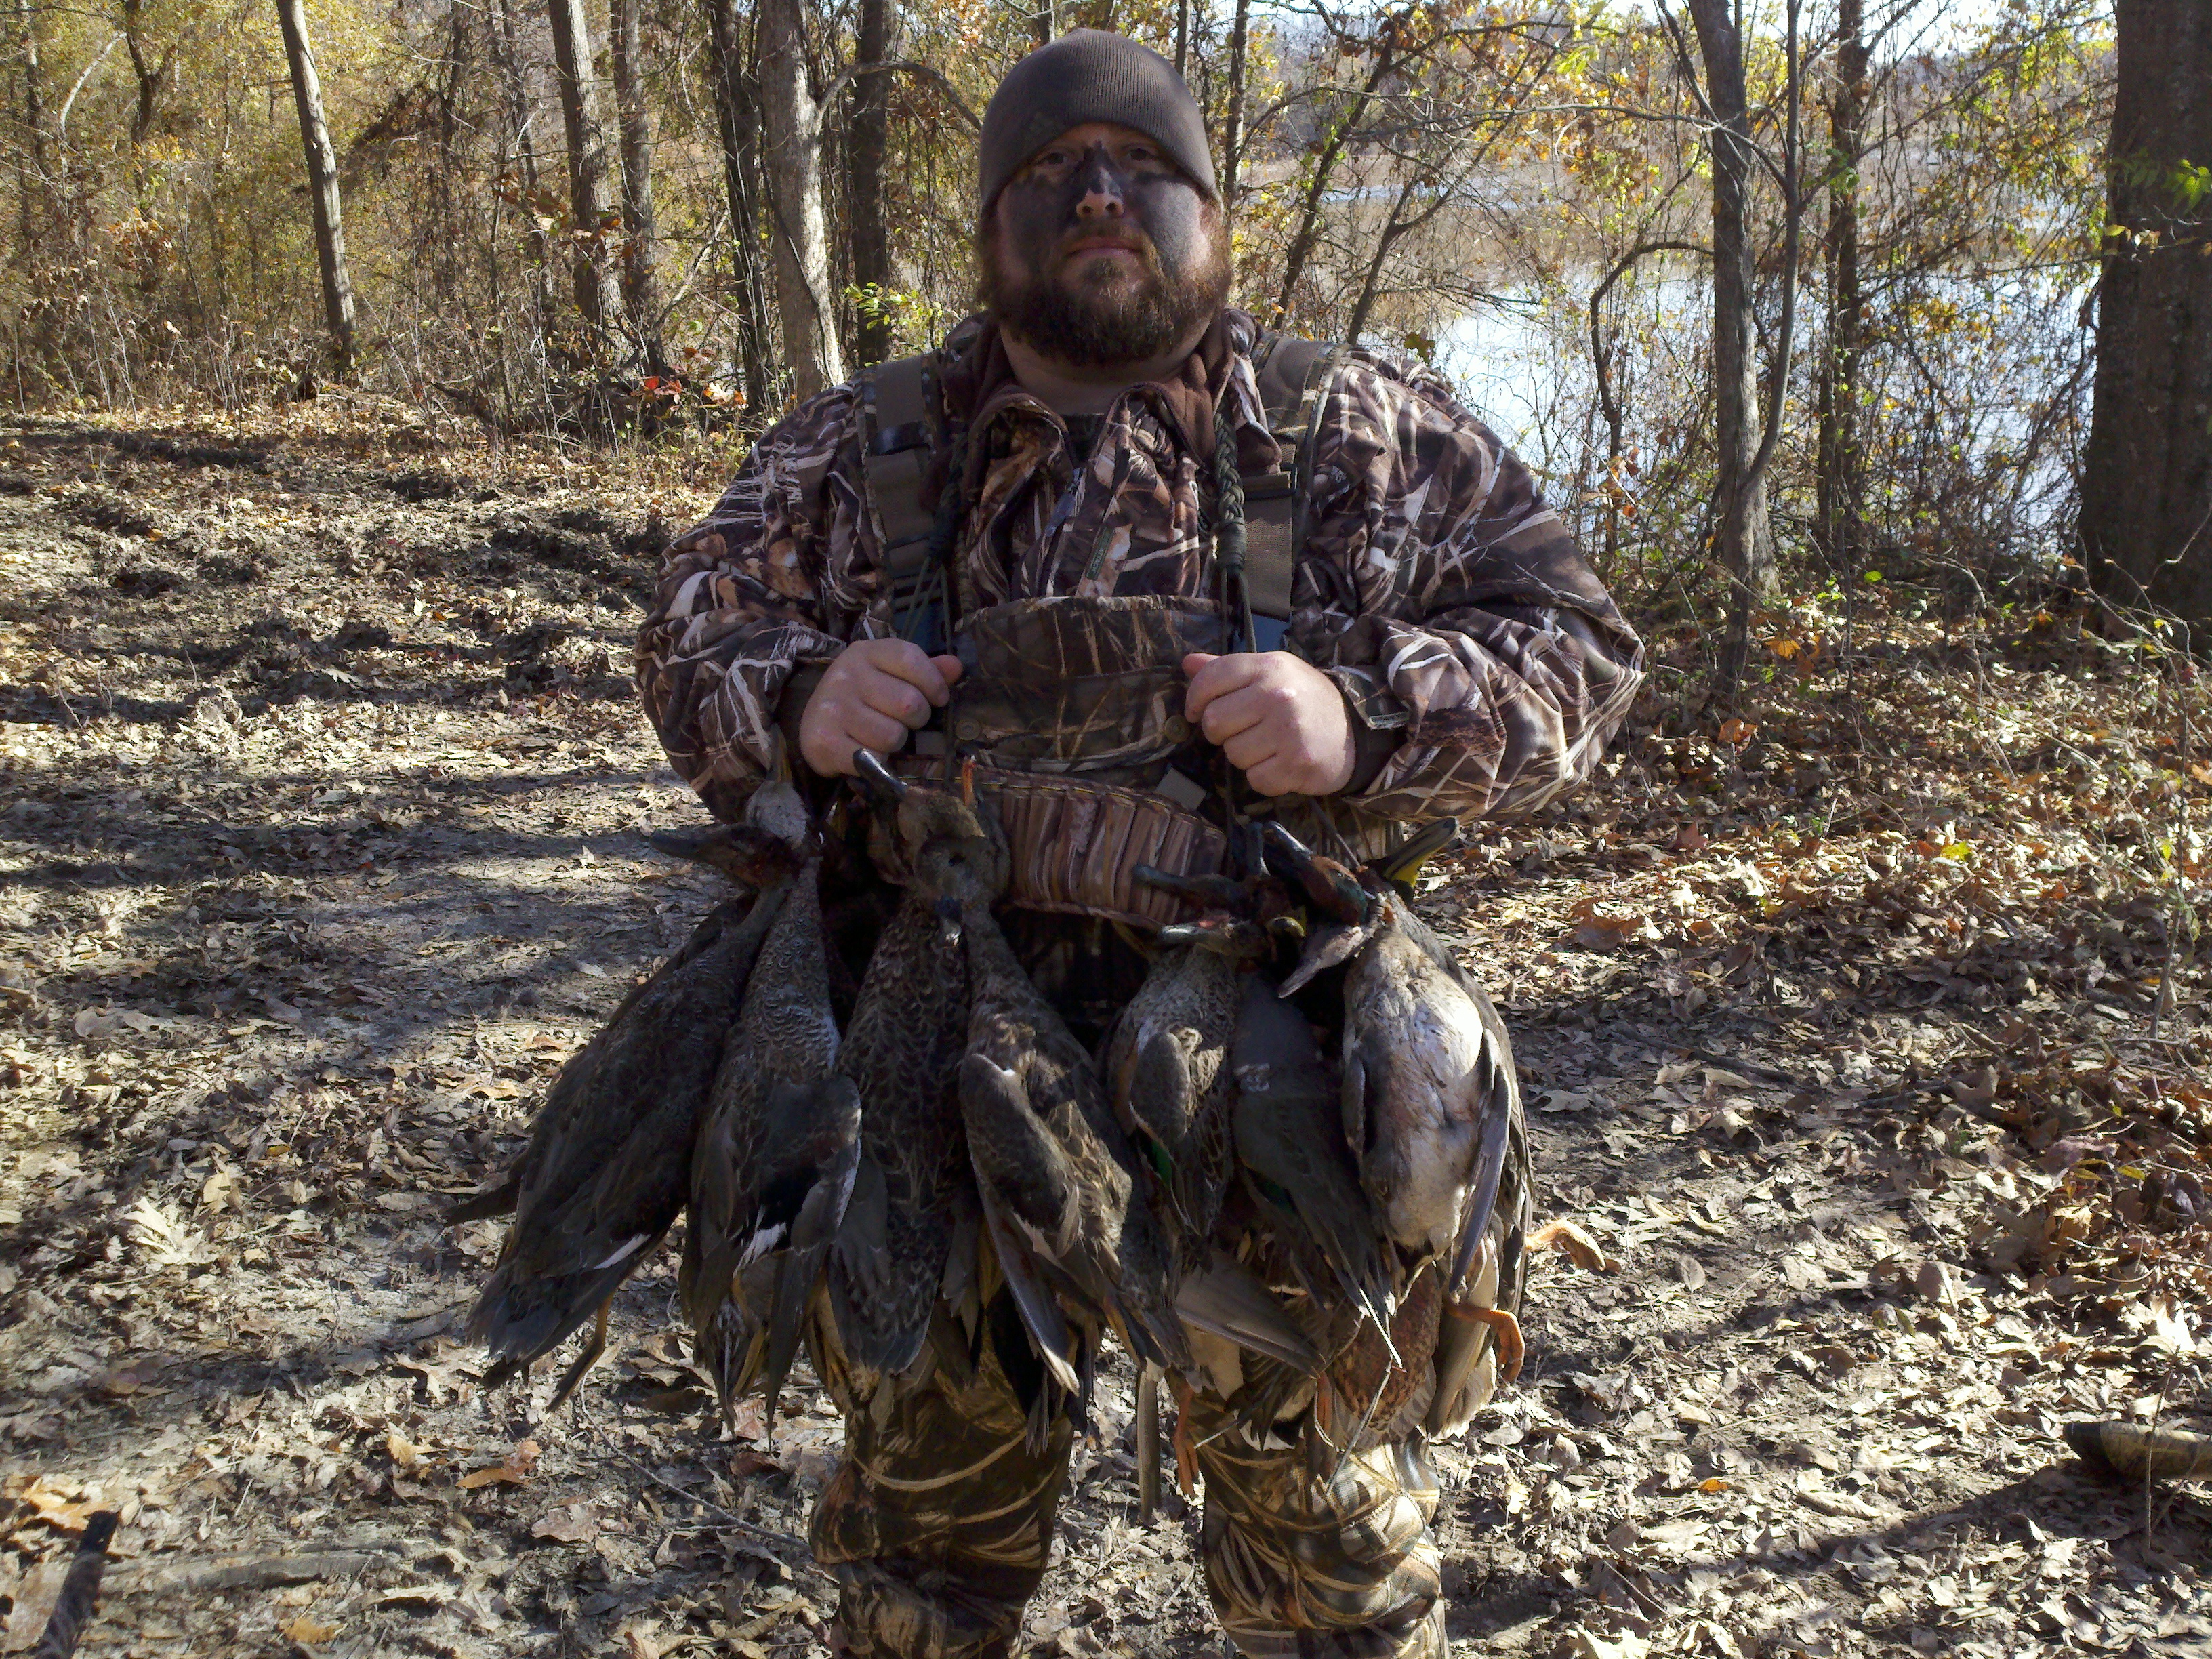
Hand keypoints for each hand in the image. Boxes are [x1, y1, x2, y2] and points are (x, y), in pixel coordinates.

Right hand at [798, 638, 962, 777]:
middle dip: (917, 718)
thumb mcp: (888, 674)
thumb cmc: (861, 696)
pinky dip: (879, 759)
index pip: (910, 658)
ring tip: (882, 734)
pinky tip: (867, 749)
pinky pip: (875, 757)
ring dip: (897, 741)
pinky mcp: (825, 741)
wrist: (812, 722)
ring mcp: (833, 709)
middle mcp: (845, 676)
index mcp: (864, 653)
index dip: (933, 682)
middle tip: (904, 720)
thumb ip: (924, 670)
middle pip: (908, 703)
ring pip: (893, 735)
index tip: (938, 697)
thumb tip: (955, 667)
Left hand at [1182, 651, 1356, 797]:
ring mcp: (1288, 730)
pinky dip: (1265, 778)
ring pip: (1233, 754)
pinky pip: (1255, 779)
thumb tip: (1188, 664)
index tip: (1196, 711)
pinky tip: (1281, 764)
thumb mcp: (1273, 673)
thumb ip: (1229, 670)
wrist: (1356, 730)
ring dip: (1246, 756)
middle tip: (1245, 730)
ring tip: (1270, 746)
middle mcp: (1277, 695)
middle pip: (1214, 722)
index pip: (1210, 679)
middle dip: (1223, 732)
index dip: (1195, 699)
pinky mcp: (1297, 763)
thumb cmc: (1305, 700)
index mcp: (1269, 667)